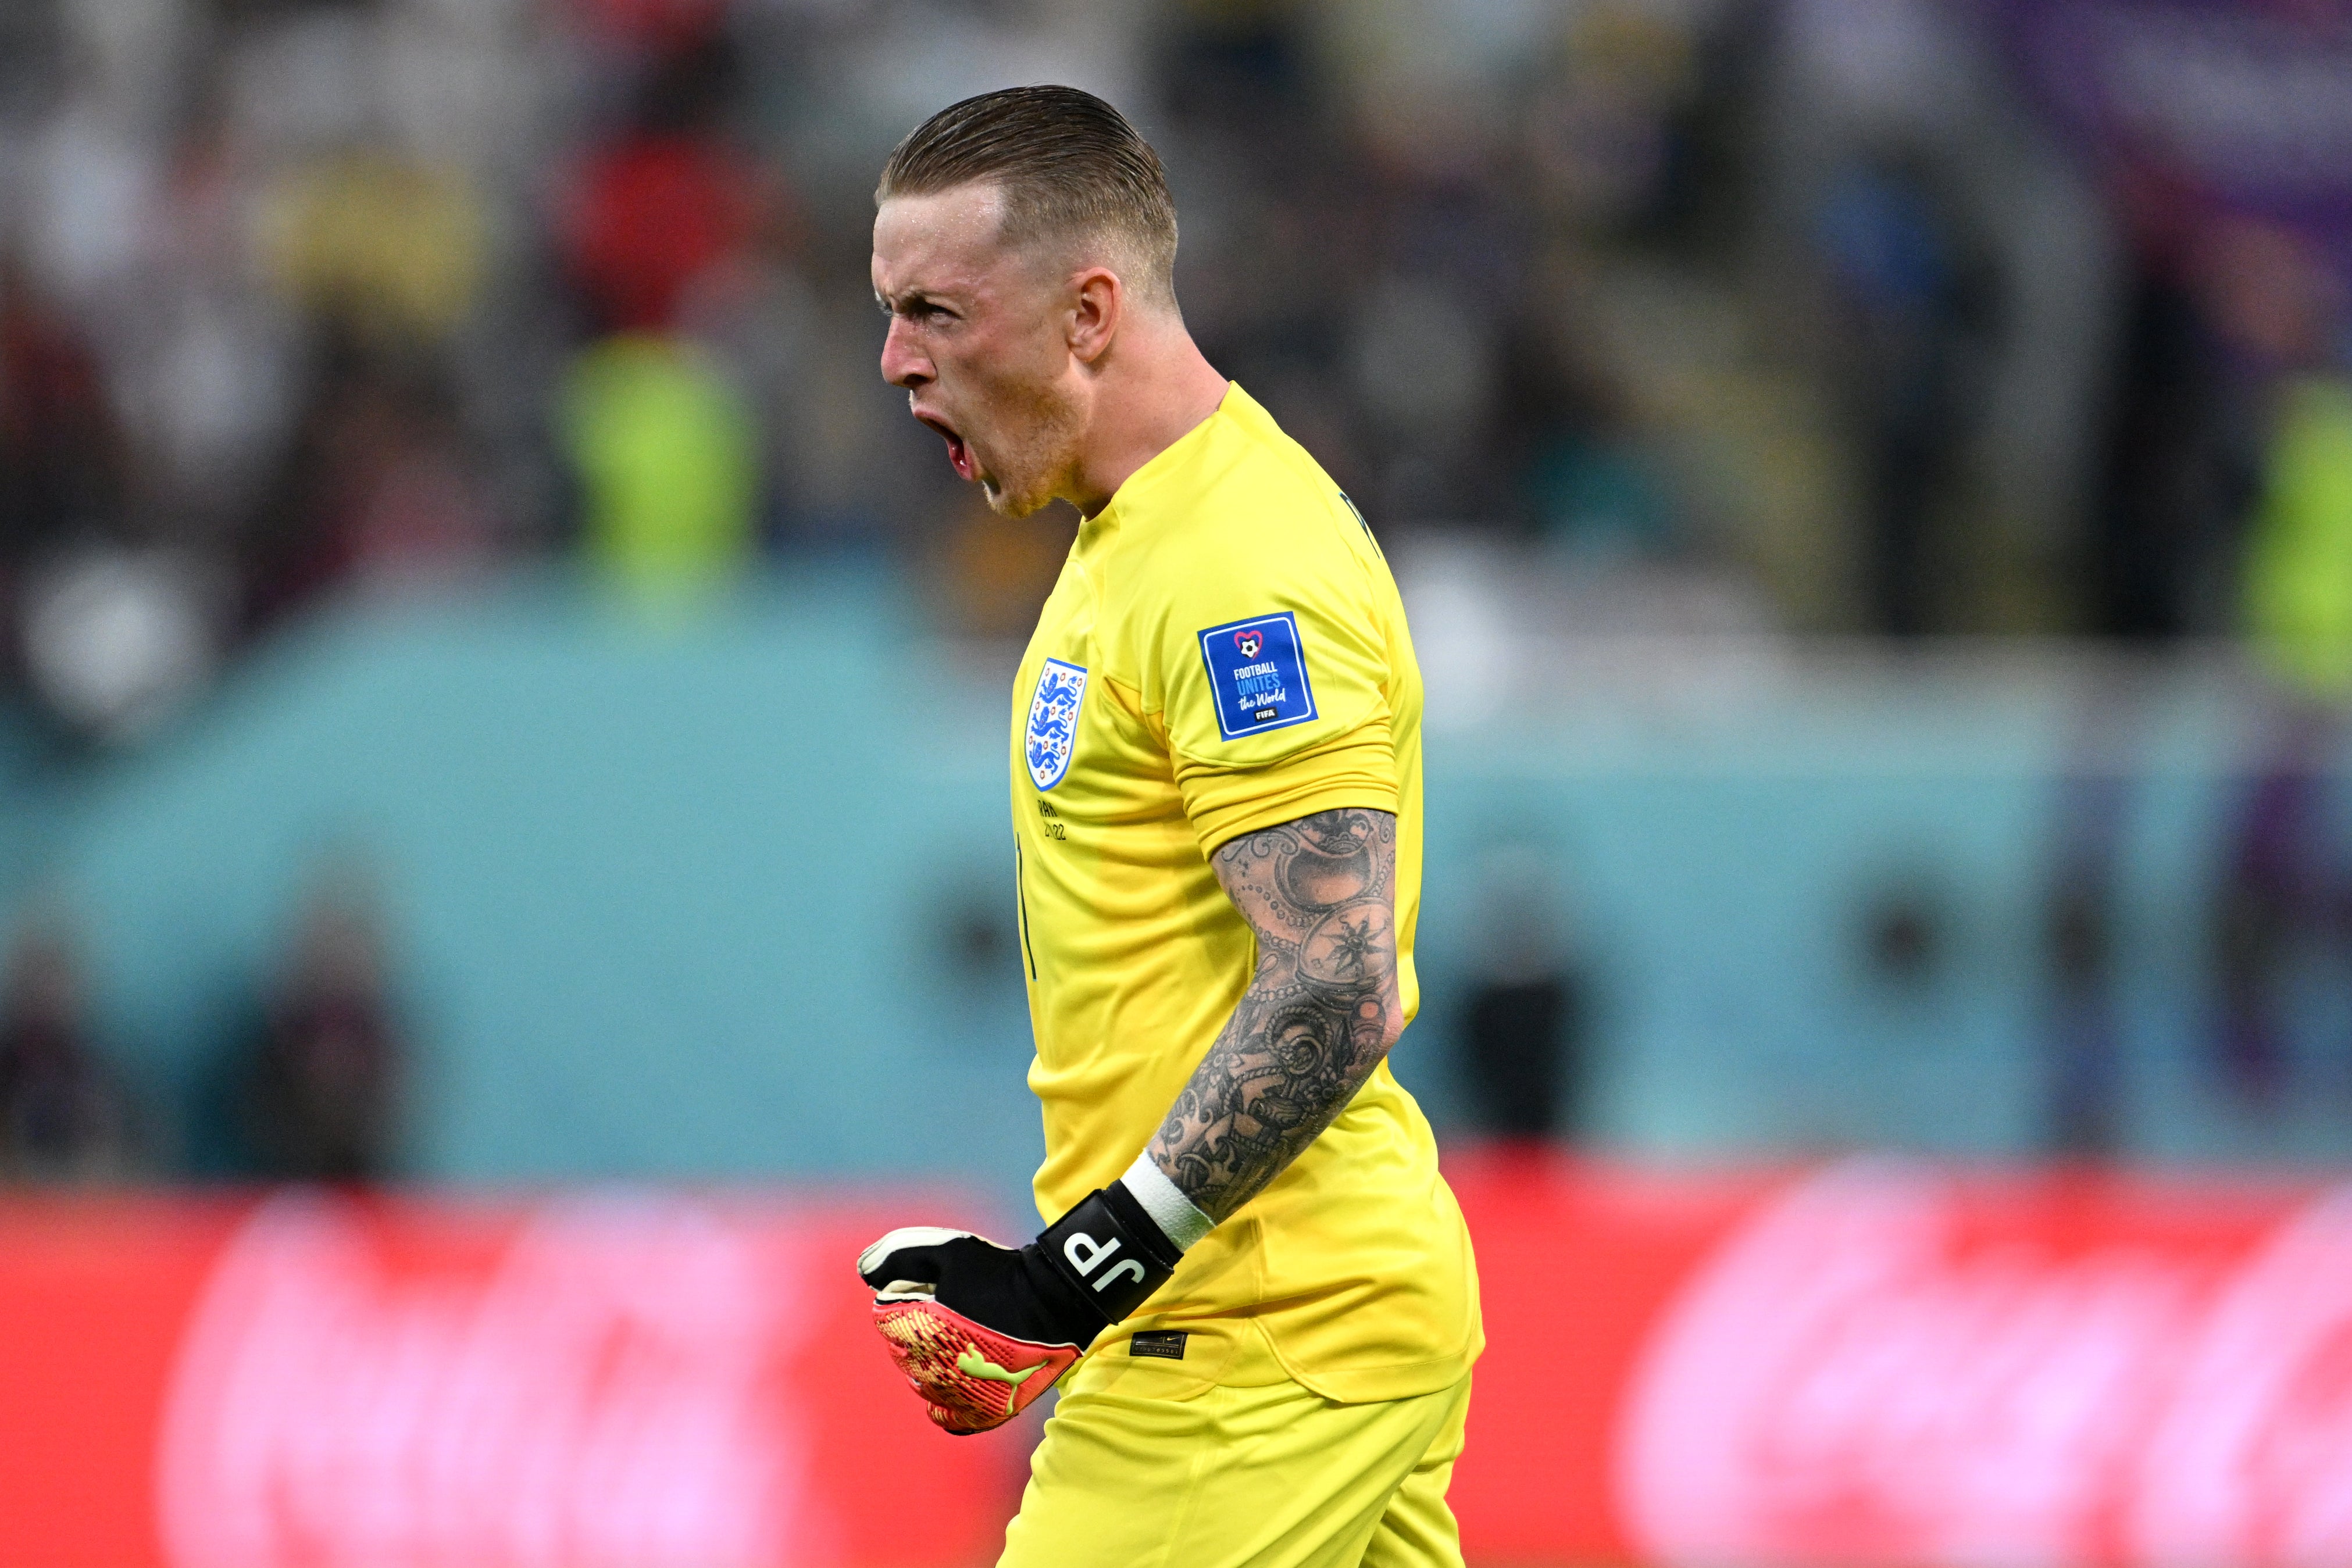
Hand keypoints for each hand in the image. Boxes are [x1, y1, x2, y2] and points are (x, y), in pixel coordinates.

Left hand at [857, 1182, 1184, 1433]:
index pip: (885, 1317)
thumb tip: (864, 1273)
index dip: (906, 1296)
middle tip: (952, 1309)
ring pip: (920, 1382)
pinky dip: (944, 1401)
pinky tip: (954, 1379)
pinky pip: (946, 1417)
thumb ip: (898, 1255)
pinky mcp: (983, 1412)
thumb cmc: (1000, 1273)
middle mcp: (931, 1369)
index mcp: (919, 1329)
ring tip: (961, 1337)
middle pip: (899, 1350)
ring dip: (930, 1361)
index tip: (932, 1287)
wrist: (1054, 1303)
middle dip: (916, 1329)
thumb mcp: (949, 1248)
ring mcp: (957, 1395)